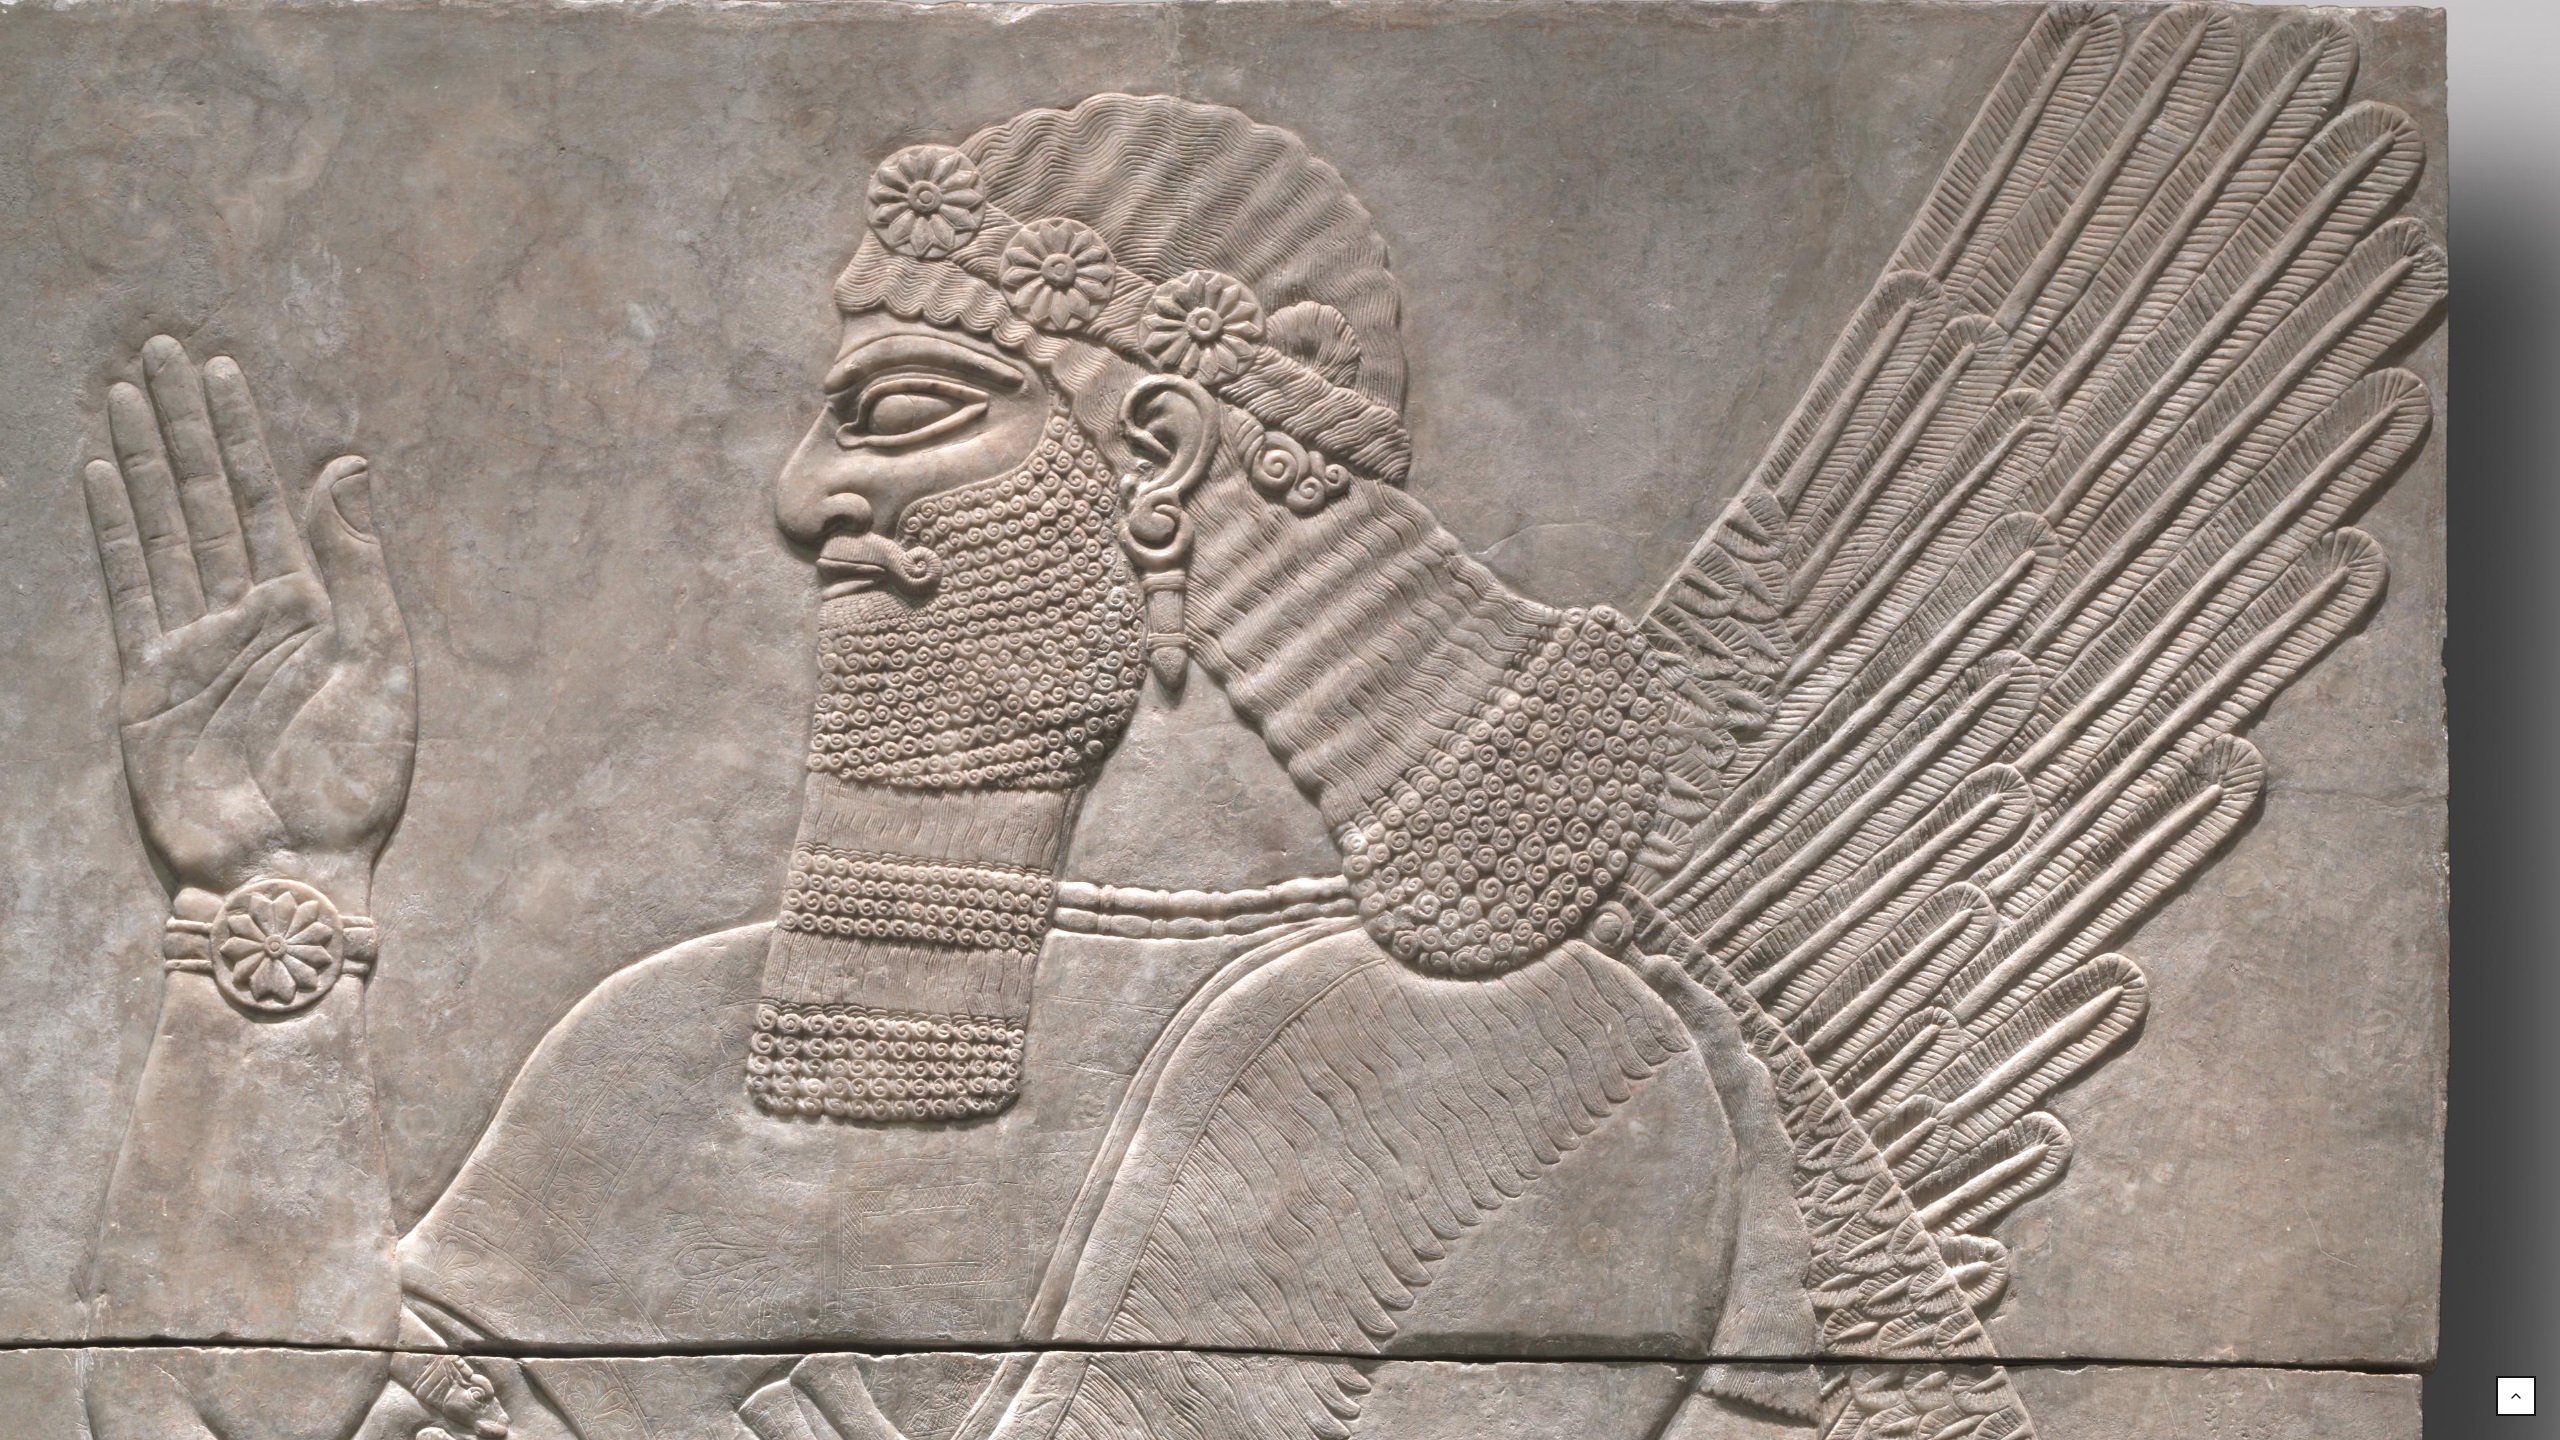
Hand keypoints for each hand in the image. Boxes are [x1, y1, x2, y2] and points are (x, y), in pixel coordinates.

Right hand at [81, 336, 414, 907]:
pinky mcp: (150, 680)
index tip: (223, 371)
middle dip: (187, 426)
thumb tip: (348, 467)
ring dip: (147, 461)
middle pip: (211, 497)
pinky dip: (118, 533)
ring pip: (167, 527)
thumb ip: (359, 566)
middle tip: (162, 351)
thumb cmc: (354, 783)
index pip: (271, 499)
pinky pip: (130, 588)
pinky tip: (105, 478)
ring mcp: (196, 642)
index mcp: (314, 608)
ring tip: (124, 393)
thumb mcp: (382, 666)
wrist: (293, 867)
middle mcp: (251, 613)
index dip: (245, 434)